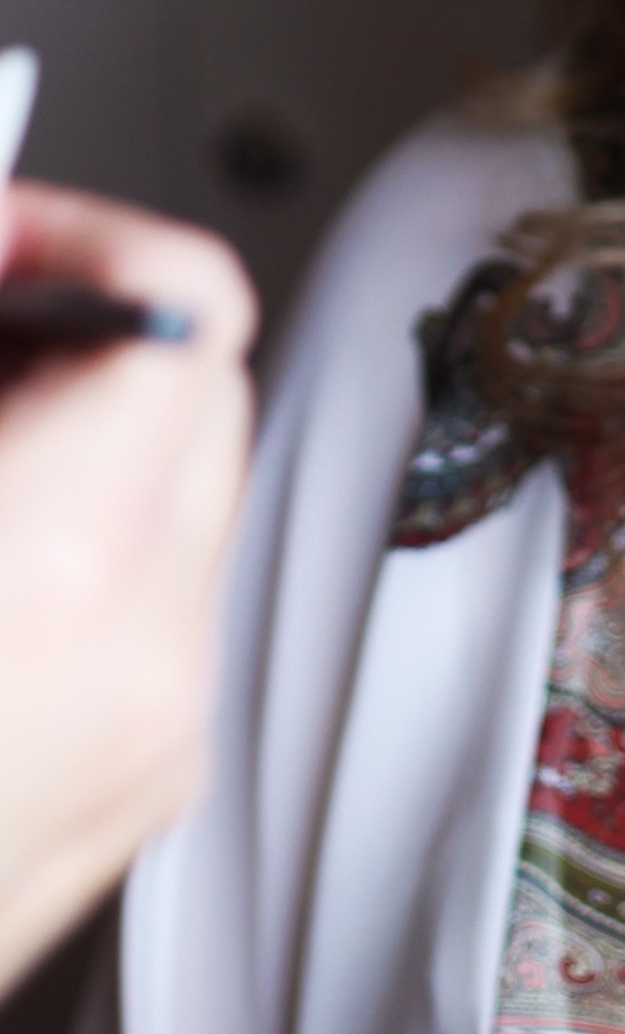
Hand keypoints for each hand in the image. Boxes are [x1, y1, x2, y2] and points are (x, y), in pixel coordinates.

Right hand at [0, 183, 254, 996]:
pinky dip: (80, 559)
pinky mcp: (136, 794)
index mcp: (73, 556)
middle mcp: (145, 652)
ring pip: (180, 504)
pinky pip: (150, 614)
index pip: (188, 308)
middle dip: (81, 337)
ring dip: (82, 445)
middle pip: (197, 395)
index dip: (86, 242)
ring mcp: (153, 737)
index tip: (6, 239)